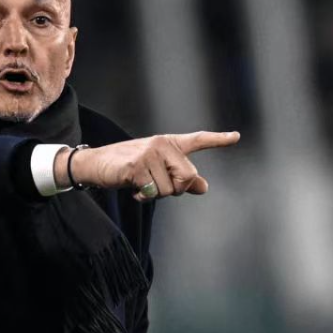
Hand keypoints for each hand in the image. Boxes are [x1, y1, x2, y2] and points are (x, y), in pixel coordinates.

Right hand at [55, 131, 239, 201]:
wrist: (96, 164)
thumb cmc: (127, 169)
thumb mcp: (156, 174)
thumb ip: (181, 180)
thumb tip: (204, 188)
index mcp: (169, 145)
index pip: (197, 140)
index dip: (218, 140)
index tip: (236, 137)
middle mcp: (162, 144)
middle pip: (188, 177)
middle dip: (175, 190)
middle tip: (155, 186)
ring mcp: (150, 152)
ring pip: (169, 189)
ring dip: (154, 195)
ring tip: (139, 184)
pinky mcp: (137, 164)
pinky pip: (152, 192)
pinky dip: (142, 196)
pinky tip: (132, 187)